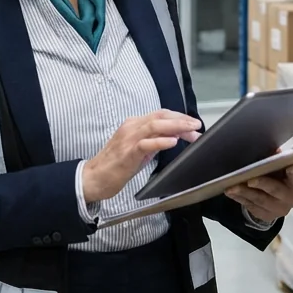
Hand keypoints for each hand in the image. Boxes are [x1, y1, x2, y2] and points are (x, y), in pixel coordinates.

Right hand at [83, 110, 202, 202]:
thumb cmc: (115, 165)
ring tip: (190, 130)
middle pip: (160, 117)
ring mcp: (128, 139)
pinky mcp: (127, 153)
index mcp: (133, 124)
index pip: (160, 115)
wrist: (95, 177)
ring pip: (154, 126)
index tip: (193, 125)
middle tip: (197, 126)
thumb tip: (172, 137)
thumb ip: (152, 141)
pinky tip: (173, 142)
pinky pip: (146, 144)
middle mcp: (131, 127)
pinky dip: (161, 141)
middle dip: (181, 119)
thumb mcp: (138, 149)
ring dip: (176, 127)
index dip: (178, 117)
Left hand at [225, 164, 292, 221]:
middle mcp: (291, 198)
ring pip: (260, 200)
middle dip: (262, 184)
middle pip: (276, 190)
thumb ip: (275, 160)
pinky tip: (230, 193)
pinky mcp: (266, 216)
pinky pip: (251, 206)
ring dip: (245, 192)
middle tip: (249, 180)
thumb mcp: (278, 169)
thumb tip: (271, 149)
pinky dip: (240, 198)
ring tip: (231, 187)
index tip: (291, 166)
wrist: (276, 202)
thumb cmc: (278, 178)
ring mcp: (279, 209)